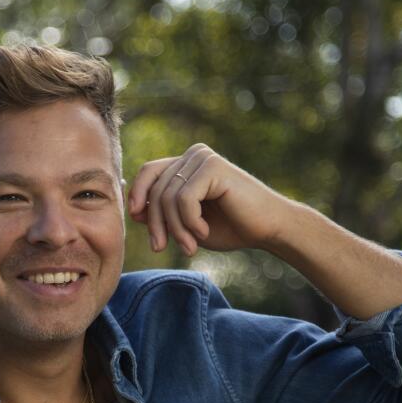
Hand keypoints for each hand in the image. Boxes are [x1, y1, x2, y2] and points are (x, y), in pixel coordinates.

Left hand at [127, 143, 290, 255]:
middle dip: (155, 223)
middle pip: (155, 188)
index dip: (137, 196)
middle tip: (159, 247)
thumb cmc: (231, 227)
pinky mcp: (213, 167)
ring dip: (175, 228)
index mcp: (186, 164)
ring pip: (168, 197)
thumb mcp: (186, 224)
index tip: (136, 221)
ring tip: (189, 246)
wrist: (269, 229)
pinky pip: (184, 199)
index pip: (148, 172)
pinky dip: (189, 222)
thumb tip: (133, 210)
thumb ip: (162, 213)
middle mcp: (194, 155)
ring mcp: (204, 158)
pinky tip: (203, 233)